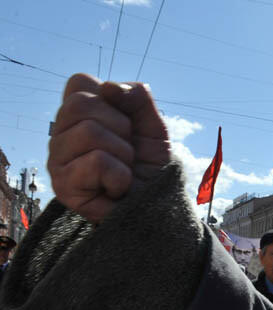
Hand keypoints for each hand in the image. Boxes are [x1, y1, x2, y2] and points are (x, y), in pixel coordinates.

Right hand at [48, 73, 169, 223]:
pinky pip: (97, 162)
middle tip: (128, 153)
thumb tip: (110, 88)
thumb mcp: (153, 126)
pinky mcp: (63, 186)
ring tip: (123, 172)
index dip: (114, 100)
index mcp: (77, 115)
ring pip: (90, 132)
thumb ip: (138, 98)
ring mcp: (57, 159)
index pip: (80, 82)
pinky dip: (119, 176)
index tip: (128, 126)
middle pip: (82, 104)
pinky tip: (116, 189)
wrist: (157, 206)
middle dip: (121, 129)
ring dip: (122, 155)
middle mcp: (60, 134)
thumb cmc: (150, 167)